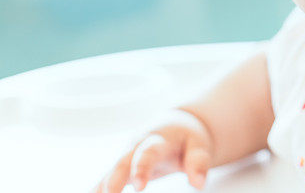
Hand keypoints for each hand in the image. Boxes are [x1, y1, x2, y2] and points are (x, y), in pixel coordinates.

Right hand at [93, 109, 213, 192]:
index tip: (139, 187)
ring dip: (103, 187)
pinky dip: (97, 189)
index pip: (148, 153)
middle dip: (115, 180)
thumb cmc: (187, 138)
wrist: (174, 126)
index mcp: (157, 139)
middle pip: (122, 162)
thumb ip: (198, 162)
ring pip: (110, 172)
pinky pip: (105, 179)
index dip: (142, 169)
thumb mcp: (199, 145)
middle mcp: (137, 147)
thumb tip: (198, 184)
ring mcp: (126, 157)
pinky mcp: (121, 167)